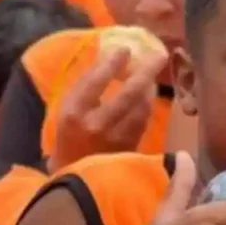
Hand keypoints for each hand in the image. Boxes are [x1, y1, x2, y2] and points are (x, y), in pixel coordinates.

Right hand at [50, 45, 167, 170]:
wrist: (73, 175)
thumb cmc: (67, 137)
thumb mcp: (66, 110)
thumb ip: (84, 89)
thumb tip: (108, 61)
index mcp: (73, 113)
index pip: (95, 82)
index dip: (111, 64)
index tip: (125, 49)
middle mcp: (96, 125)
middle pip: (127, 94)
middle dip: (146, 72)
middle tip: (159, 55)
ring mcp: (116, 138)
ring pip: (141, 108)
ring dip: (150, 89)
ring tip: (152, 74)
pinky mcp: (130, 148)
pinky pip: (144, 121)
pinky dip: (148, 105)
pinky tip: (149, 95)